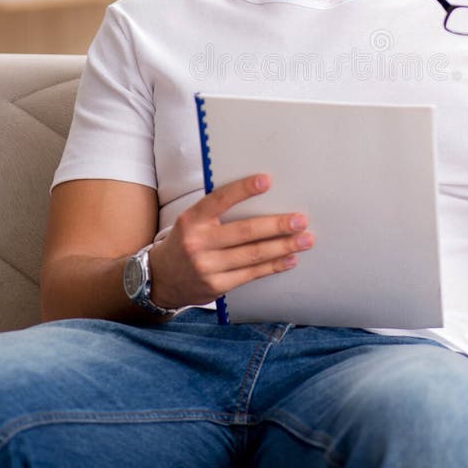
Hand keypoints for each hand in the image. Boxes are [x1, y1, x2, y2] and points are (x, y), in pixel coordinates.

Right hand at [147, 174, 313, 309]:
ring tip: (305, 239)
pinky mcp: (216, 286)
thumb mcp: (192, 221)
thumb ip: (217, 211)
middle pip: (244, 232)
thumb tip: (261, 196)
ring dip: (283, 247)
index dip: (243, 189)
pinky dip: (274, 266)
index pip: (219, 200)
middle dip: (276, 225)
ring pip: (252, 255)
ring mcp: (207, 267)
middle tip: (300, 219)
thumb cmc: (187, 241)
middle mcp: (198, 243)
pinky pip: (251, 274)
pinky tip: (290, 258)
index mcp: (192, 219)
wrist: (162, 278)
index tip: (267, 180)